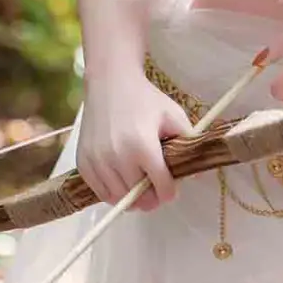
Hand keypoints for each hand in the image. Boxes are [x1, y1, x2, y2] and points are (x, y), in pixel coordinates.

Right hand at [77, 62, 193, 212]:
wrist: (109, 83)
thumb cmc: (144, 99)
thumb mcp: (173, 115)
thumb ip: (188, 142)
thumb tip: (198, 171)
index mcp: (143, 146)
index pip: (161, 188)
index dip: (170, 192)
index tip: (171, 187)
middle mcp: (117, 158)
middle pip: (140, 199)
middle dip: (152, 197)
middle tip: (156, 187)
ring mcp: (98, 161)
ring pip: (119, 199)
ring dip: (132, 197)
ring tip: (139, 183)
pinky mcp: (83, 162)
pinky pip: (100, 193)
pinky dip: (112, 192)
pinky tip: (122, 179)